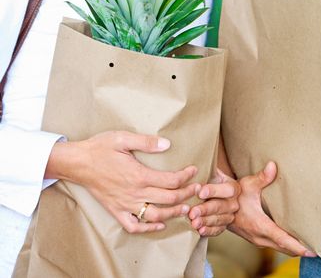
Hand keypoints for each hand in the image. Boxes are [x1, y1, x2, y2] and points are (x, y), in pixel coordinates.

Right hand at [47, 131, 198, 233]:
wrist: (78, 163)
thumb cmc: (100, 148)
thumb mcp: (123, 138)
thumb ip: (146, 142)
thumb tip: (167, 144)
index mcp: (138, 175)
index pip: (170, 181)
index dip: (186, 177)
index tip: (194, 170)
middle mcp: (134, 193)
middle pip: (168, 199)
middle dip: (186, 194)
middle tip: (197, 189)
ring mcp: (125, 204)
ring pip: (155, 215)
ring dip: (173, 213)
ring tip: (186, 208)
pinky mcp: (116, 211)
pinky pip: (134, 225)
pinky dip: (148, 228)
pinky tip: (159, 225)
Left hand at [188, 168, 239, 236]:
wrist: (219, 196)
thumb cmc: (213, 182)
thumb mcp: (215, 173)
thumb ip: (210, 168)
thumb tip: (199, 159)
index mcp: (233, 187)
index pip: (227, 189)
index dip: (214, 190)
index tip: (200, 192)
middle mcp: (233, 202)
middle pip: (220, 206)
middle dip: (205, 209)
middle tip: (192, 212)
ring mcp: (230, 215)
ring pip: (218, 219)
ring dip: (205, 221)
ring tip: (193, 222)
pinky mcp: (224, 226)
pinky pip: (217, 230)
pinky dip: (208, 231)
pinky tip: (200, 231)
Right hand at [229, 161, 315, 256]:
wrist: (219, 207)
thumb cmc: (235, 195)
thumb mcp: (247, 184)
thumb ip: (262, 177)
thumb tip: (273, 166)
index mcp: (260, 225)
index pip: (283, 239)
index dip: (298, 247)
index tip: (312, 251)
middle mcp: (260, 237)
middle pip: (285, 248)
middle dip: (301, 250)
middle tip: (318, 249)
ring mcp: (258, 240)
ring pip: (280, 248)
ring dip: (293, 249)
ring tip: (309, 246)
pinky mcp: (257, 239)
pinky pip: (275, 246)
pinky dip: (286, 246)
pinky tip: (293, 241)